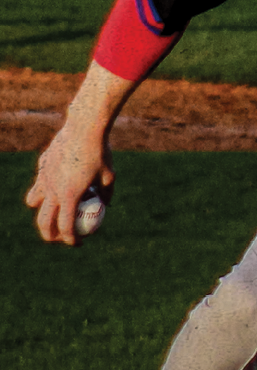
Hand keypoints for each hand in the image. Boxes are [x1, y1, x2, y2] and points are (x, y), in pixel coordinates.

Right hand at [25, 125, 113, 245]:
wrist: (83, 126)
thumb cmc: (100, 152)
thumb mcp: (109, 176)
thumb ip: (106, 193)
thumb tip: (105, 206)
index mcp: (69, 196)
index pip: (65, 227)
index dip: (71, 239)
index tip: (78, 243)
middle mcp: (52, 189)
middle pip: (43, 221)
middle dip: (49, 234)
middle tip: (59, 237)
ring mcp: (44, 176)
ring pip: (34, 200)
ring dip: (41, 209)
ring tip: (52, 211)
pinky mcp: (42, 164)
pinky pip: (40, 180)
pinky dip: (46, 187)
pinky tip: (58, 182)